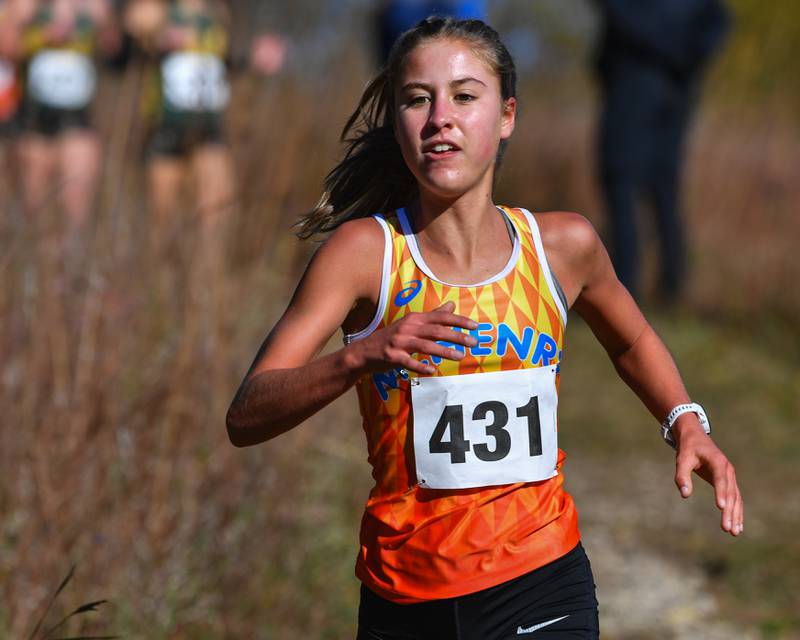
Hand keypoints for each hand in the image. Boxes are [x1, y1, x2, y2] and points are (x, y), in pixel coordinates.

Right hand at [349, 301, 477, 375]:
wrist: (364, 352)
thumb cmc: (392, 337)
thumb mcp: (412, 323)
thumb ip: (433, 316)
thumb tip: (452, 305)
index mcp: (414, 319)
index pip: (440, 317)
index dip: (458, 321)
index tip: (474, 326)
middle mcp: (408, 328)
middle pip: (436, 331)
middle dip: (457, 336)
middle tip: (473, 342)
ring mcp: (399, 342)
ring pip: (426, 346)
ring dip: (445, 351)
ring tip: (460, 356)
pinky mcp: (392, 357)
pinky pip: (409, 362)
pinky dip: (421, 366)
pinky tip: (432, 371)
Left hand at [674, 417, 742, 536]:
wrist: (695, 437)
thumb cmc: (688, 448)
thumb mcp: (682, 459)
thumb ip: (682, 476)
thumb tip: (685, 495)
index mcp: (717, 461)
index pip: (720, 480)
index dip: (721, 493)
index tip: (721, 507)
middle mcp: (728, 470)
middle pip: (731, 493)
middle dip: (729, 512)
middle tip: (727, 529)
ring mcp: (730, 476)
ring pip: (736, 498)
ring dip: (736, 515)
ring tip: (734, 532)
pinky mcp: (728, 481)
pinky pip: (735, 498)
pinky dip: (736, 511)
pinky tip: (737, 525)